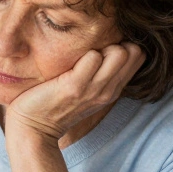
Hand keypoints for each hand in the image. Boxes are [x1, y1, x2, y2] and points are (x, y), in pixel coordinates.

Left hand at [6, 42, 144, 143]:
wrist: (33, 128)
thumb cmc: (55, 105)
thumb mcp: (86, 92)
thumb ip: (100, 74)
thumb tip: (107, 47)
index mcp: (112, 90)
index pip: (139, 57)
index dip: (124, 46)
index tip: (103, 50)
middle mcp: (108, 91)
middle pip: (134, 52)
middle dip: (116, 43)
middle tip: (92, 51)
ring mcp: (93, 89)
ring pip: (119, 53)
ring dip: (101, 47)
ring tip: (81, 57)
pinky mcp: (75, 86)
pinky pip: (92, 57)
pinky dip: (82, 52)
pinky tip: (68, 63)